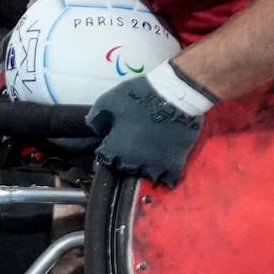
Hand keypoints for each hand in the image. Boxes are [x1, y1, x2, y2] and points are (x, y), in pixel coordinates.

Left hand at [87, 61, 212, 187]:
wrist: (176, 95)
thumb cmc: (140, 97)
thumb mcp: (107, 102)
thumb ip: (97, 120)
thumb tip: (98, 133)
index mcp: (116, 151)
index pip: (105, 160)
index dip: (108, 151)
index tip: (112, 143)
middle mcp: (134, 164)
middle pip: (124, 168)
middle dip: (125, 159)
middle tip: (131, 144)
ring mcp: (155, 167)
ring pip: (145, 175)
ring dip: (144, 166)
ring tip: (147, 152)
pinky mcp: (174, 166)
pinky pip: (166, 178)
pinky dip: (163, 173)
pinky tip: (162, 163)